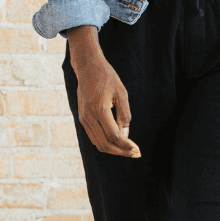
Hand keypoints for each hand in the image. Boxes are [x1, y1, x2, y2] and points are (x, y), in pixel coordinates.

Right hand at [69, 35, 140, 158]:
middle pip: (105, 144)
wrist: (87, 67)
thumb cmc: (107, 77)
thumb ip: (124, 114)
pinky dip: (105, 143)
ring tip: (128, 151)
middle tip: (135, 154)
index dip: (126, 146)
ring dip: (114, 150)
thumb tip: (125, 134)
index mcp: (99, 110)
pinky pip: (93, 137)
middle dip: (121, 152)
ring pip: (98, 143)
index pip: (114, 136)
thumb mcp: (121, 93)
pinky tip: (117, 143)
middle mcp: (88, 117)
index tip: (137, 149)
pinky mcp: (82, 118)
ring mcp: (83, 119)